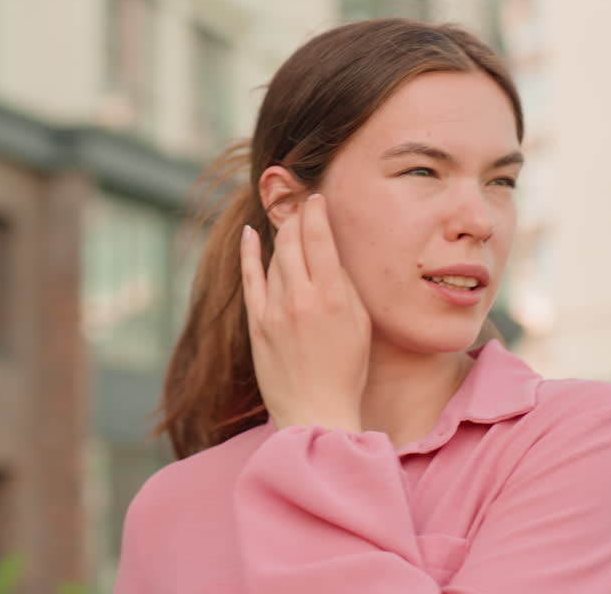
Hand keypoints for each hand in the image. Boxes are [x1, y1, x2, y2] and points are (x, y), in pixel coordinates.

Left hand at [239, 193, 370, 431]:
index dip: (316, 212)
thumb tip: (332, 253)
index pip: (320, 237)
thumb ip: (346, 285)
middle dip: (296, 217)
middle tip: (300, 203)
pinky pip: (250, 278)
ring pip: (275, 257)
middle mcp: (301, 297)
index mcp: (333, 296)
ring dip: (282, 236)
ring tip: (288, 222)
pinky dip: (250, 254)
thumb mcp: (360, 324)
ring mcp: (274, 310)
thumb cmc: (346, 371)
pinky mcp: (257, 324)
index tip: (317, 198)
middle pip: (293, 240)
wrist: (315, 412)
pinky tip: (252, 235)